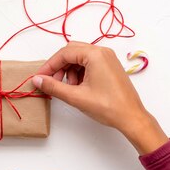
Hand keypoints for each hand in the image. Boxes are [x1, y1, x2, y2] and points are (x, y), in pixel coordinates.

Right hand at [33, 42, 167, 154]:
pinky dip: (79, 73)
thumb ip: (54, 86)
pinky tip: (77, 87)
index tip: (39, 77)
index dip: (49, 65)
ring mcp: (108, 58)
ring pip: (80, 58)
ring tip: (67, 88)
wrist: (131, 117)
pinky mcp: (110, 66)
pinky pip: (89, 63)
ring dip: (69, 70)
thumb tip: (37, 80)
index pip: (65, 53)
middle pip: (72, 52)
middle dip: (59, 66)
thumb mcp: (76, 97)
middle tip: (51, 82)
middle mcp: (102, 52)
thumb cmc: (108, 107)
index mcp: (95, 54)